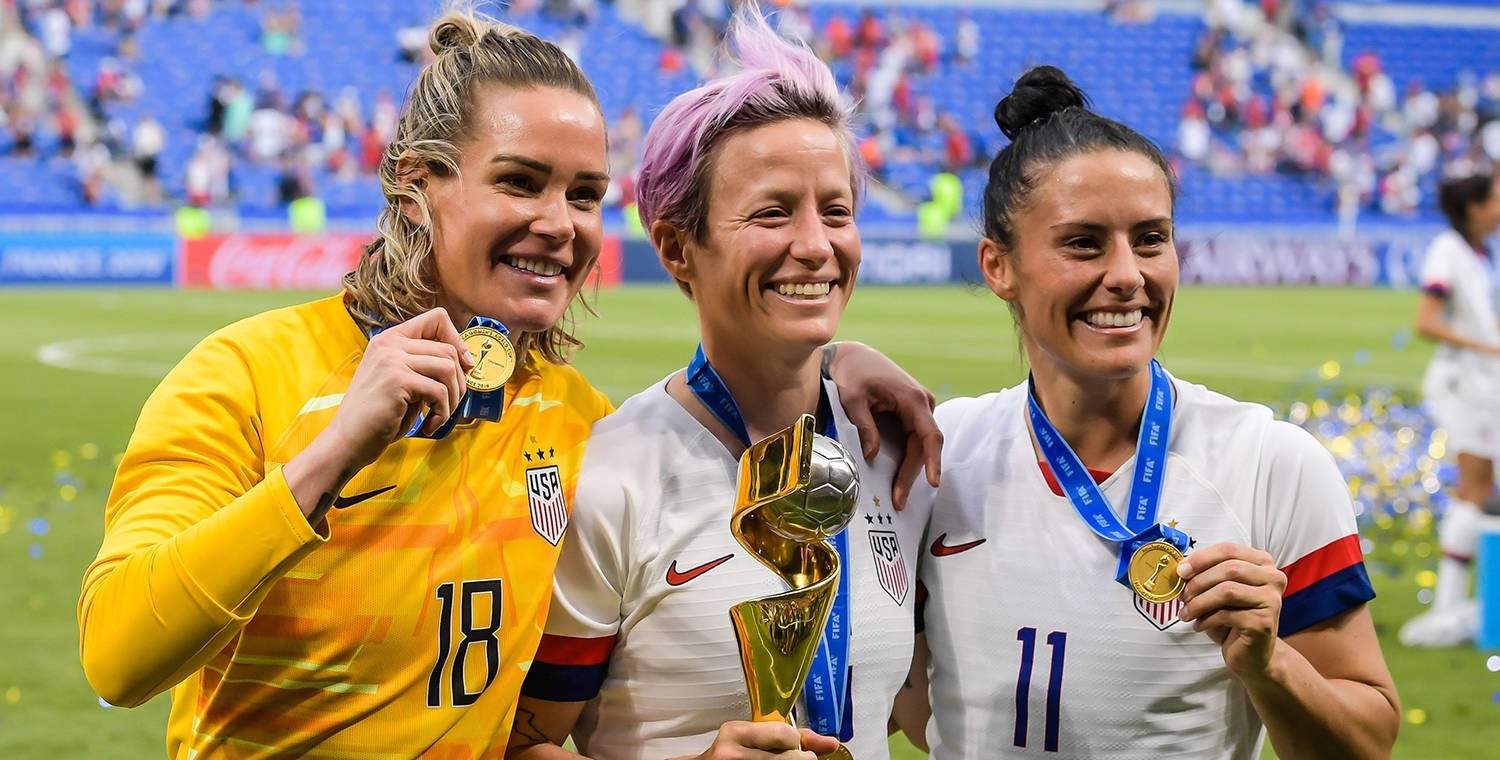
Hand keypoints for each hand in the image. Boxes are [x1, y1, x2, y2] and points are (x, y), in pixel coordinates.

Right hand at [323, 307, 473, 470]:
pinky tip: (430, 426)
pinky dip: (442, 413)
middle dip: (459, 382)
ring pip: (448, 368)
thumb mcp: (403, 382)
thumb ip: (426, 366)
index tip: (465, 365)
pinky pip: (439, 392)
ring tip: (439, 416)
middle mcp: (389, 343)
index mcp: (390, 339)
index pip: (437, 318)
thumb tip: (467, 361)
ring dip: (453, 399)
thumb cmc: (379, 417)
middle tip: (448, 406)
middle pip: (448, 349)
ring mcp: (391, 360)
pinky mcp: (396, 380)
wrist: (347, 441)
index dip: (457, 340)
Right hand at [672, 721, 833, 759]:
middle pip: (789, 758)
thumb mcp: (756, 739)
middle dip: (798, 759)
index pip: (783, 734)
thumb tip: (831, 743)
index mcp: (735, 733)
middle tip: (793, 758)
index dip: (793, 742)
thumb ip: (794, 738)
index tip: (788, 745)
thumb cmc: (733, 756)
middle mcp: (731, 754)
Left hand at [825, 342, 940, 508]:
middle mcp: (923, 403)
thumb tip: (872, 456)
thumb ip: (864, 426)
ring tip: (898, 496)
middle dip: (913, 475)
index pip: (929, 435)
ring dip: (911, 469)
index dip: (933, 461)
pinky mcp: (913, 412)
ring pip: (921, 445)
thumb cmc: (853, 375)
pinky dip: (908, 458)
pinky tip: (898, 477)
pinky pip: (915, 439)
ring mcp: (920, 408)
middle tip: (898, 501)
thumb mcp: (852, 399)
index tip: (932, 482)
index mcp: (913, 399)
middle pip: (924, 446)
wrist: (854, 356)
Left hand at [1176, 542, 1286, 679]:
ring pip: (1227, 591)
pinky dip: (1206, 620)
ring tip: (1187, 613)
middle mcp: (1273, 578)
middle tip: (1182, 595)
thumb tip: (1181, 568)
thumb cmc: (1233, 618)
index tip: (1181, 570)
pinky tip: (1199, 625)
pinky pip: (1226, 615)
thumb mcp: (1219, 591)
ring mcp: (1271, 601)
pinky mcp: (1264, 623)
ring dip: (1199, 602)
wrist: (1252, 654)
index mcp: (1262, 563)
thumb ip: (1206, 575)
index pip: (1228, 550)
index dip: (1201, 558)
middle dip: (1198, 582)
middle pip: (1228, 569)